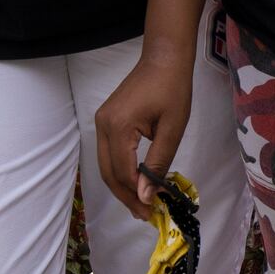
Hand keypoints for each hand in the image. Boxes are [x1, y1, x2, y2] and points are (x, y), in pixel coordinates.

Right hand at [95, 46, 195, 219]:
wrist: (163, 58)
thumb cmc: (173, 90)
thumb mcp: (172, 129)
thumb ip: (158, 163)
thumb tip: (146, 195)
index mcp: (119, 126)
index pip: (122, 172)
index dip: (136, 195)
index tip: (153, 212)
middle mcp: (103, 125)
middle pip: (108, 172)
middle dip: (126, 196)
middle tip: (145, 215)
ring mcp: (101, 121)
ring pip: (105, 164)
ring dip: (121, 186)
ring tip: (141, 203)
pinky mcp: (106, 119)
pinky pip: (108, 153)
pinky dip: (120, 170)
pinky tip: (136, 181)